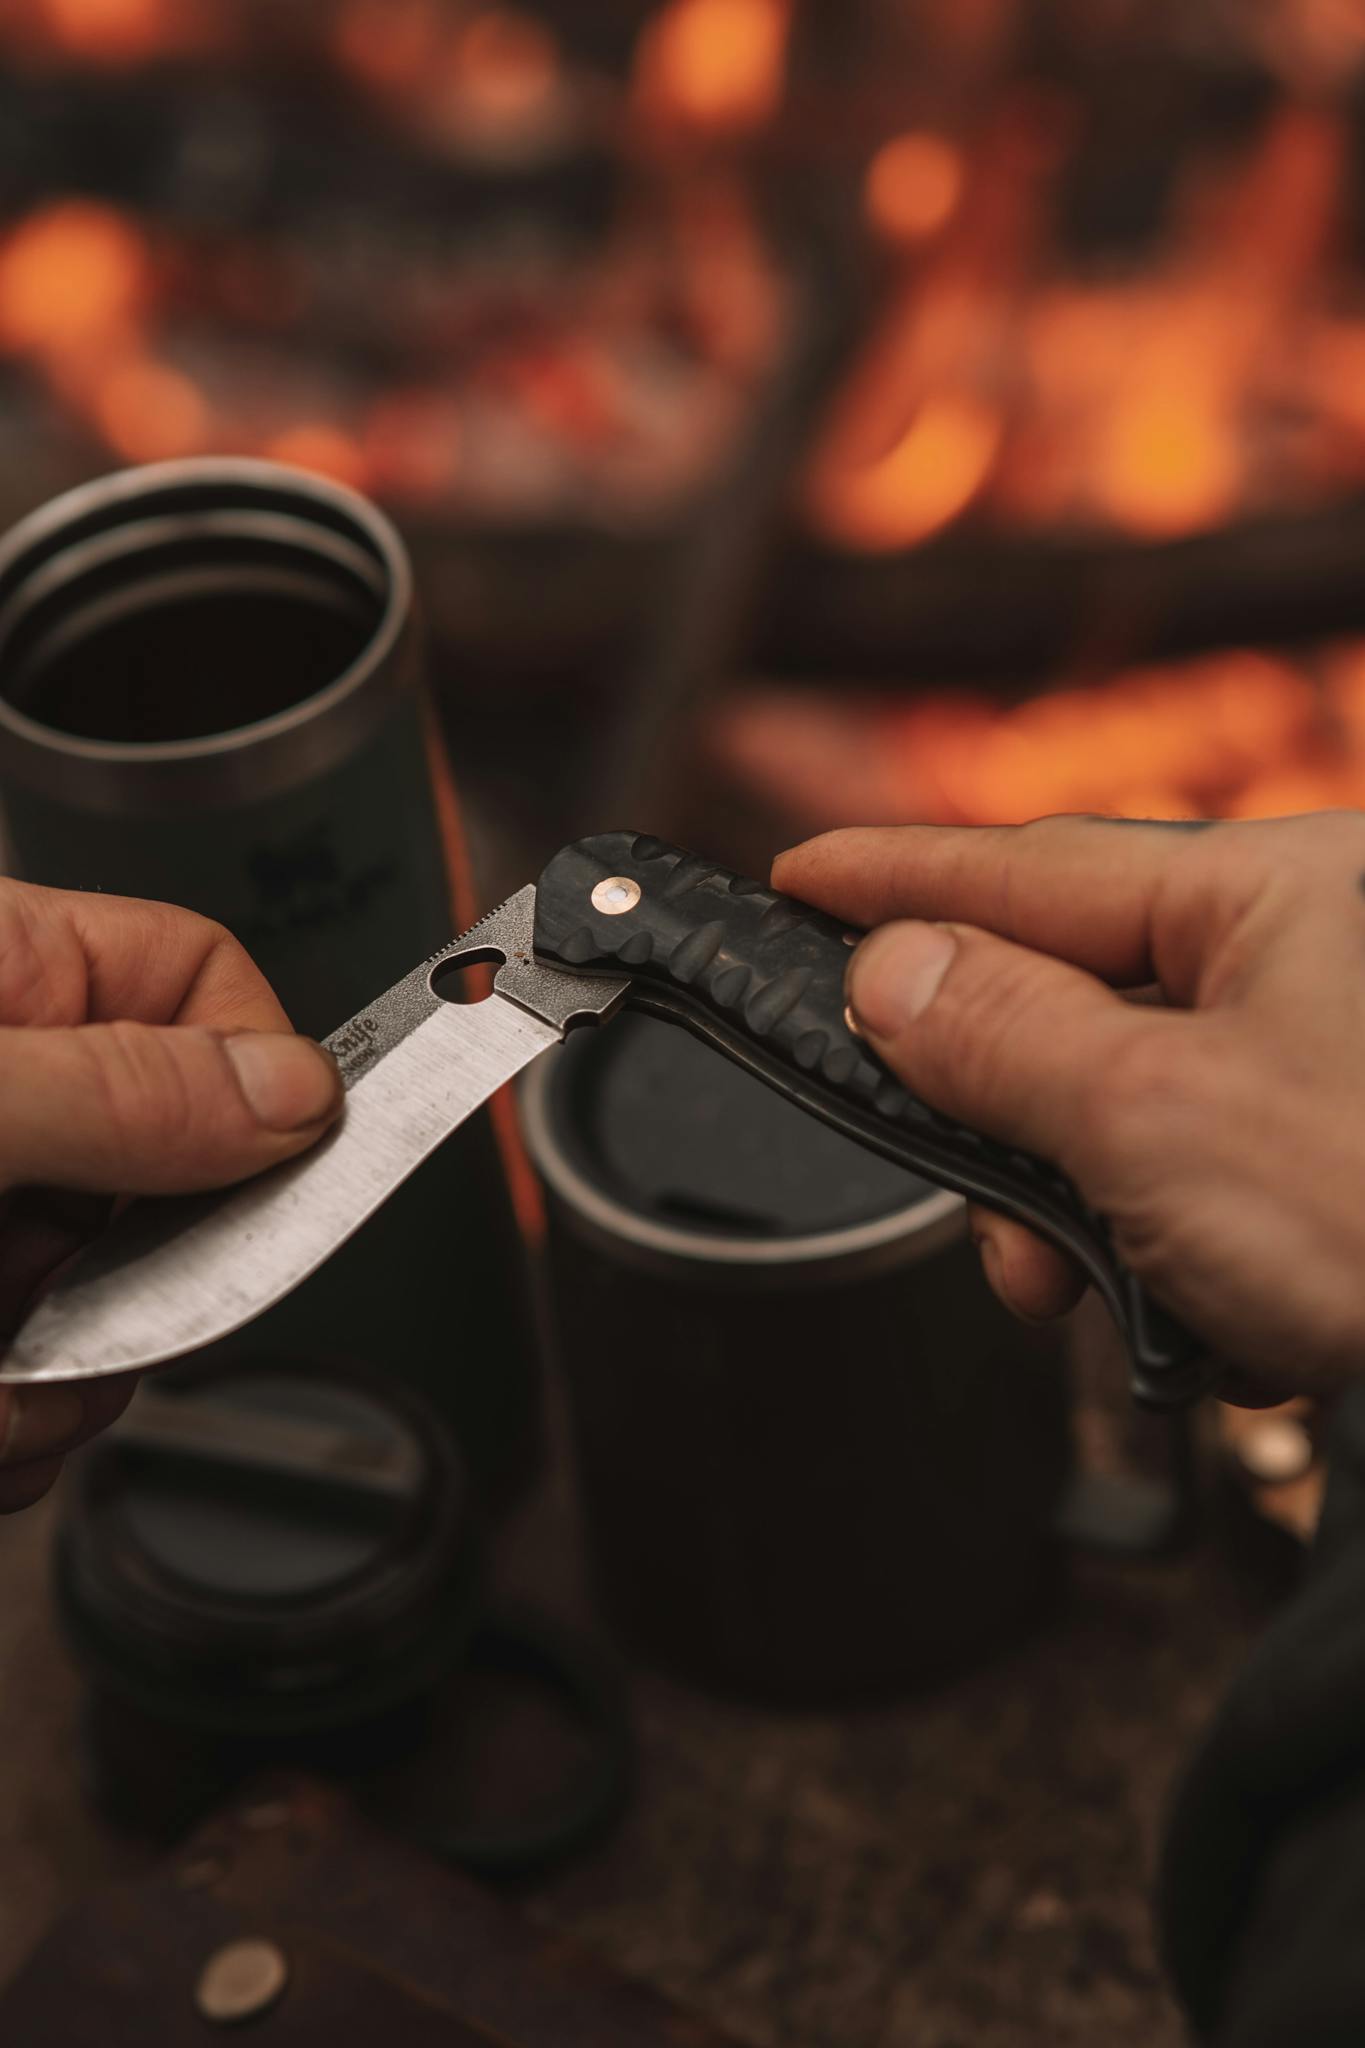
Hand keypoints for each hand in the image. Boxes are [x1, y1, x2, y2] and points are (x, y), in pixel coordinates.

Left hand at [0, 881, 341, 1509]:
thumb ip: (119, 1088)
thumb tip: (298, 1092)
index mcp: (4, 982)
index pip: (203, 984)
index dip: (262, 1079)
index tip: (269, 1180)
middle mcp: (5, 1100)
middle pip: (181, 1183)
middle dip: (138, 1290)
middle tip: (48, 1320)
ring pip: (111, 1316)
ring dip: (53, 1390)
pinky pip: (42, 1393)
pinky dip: (6, 1431)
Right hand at [773, 812, 1364, 1401]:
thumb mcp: (1158, 1121)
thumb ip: (999, 1032)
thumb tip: (891, 967)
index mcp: (1286, 895)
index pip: (1038, 865)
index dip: (899, 877)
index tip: (801, 881)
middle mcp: (1321, 953)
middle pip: (1083, 1002)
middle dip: (1011, 1128)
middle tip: (992, 1229)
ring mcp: (1344, 1056)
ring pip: (1140, 1107)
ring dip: (1095, 1215)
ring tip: (1107, 1302)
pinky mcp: (1355, 1151)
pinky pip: (1213, 1173)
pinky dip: (1184, 1253)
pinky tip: (1218, 1325)